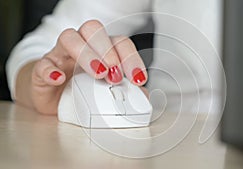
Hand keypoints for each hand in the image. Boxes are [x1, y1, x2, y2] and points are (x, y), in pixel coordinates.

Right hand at [15, 20, 147, 114]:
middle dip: (108, 50)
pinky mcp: (42, 69)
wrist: (56, 100)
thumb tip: (143, 97)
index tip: (138, 79)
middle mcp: (82, 46)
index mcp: (102, 50)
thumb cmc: (84, 91)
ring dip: (86, 54)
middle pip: (94, 29)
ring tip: (98, 75)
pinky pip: (42, 63)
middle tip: (115, 75)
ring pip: (69, 38)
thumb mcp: (108, 92)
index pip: (119, 42)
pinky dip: (50, 70)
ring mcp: (61, 55)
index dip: (131, 57)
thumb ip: (126, 92)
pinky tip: (60, 79)